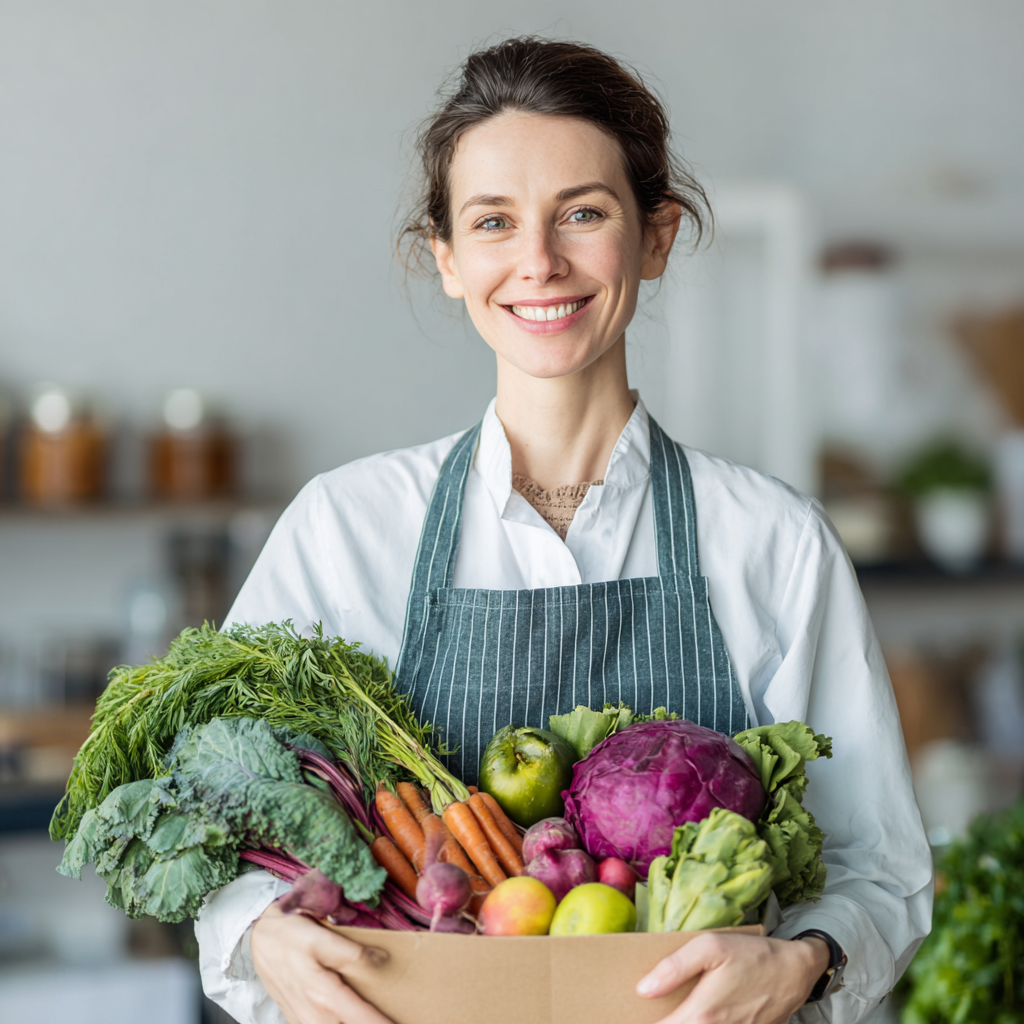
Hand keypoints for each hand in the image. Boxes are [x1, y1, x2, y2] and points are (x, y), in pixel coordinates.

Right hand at [250, 902, 393, 1023]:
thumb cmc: (293, 935)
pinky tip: (344, 1015)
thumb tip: (383, 961)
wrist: (261, 940)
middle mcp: (314, 1015)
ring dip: (354, 1021)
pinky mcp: (298, 1021)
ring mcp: (304, 1022)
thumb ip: (352, 954)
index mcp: (323, 994)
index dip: (380, 1023)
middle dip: (370, 1022)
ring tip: (378, 1015)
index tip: (399, 1023)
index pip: (362, 1017)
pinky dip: (337, 1021)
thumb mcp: (321, 938)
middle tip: (394, 1017)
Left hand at [636, 932, 829, 1023]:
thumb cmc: (750, 956)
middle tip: (642, 1012)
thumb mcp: (710, 947)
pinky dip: (699, 1023)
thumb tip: (643, 990)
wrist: (795, 972)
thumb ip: (674, 968)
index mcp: (701, 1016)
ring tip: (672, 1009)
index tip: (625, 1016)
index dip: (641, 1023)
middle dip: (663, 1021)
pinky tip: (695, 1013)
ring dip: (681, 1022)